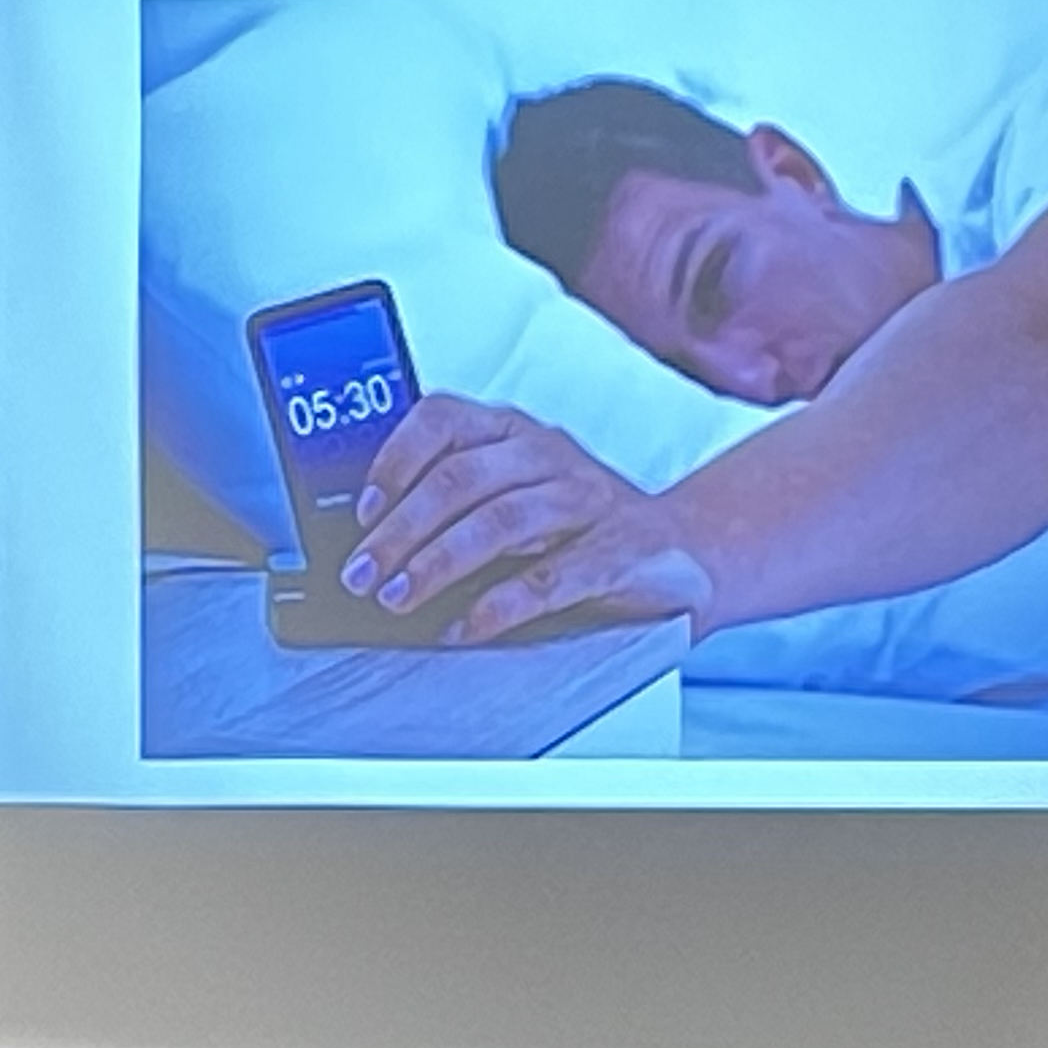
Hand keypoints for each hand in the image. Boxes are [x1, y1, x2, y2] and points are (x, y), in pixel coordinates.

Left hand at [350, 396, 711, 644]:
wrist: (686, 552)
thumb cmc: (579, 528)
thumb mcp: (516, 496)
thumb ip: (457, 505)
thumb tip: (371, 545)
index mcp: (514, 431)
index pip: (443, 418)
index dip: (395, 461)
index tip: (362, 512)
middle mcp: (550, 454)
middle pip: (461, 479)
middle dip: (400, 531)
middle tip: (363, 575)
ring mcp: (588, 500)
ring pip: (500, 521)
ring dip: (438, 563)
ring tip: (399, 598)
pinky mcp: (620, 551)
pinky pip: (549, 577)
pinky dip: (498, 607)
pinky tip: (464, 629)